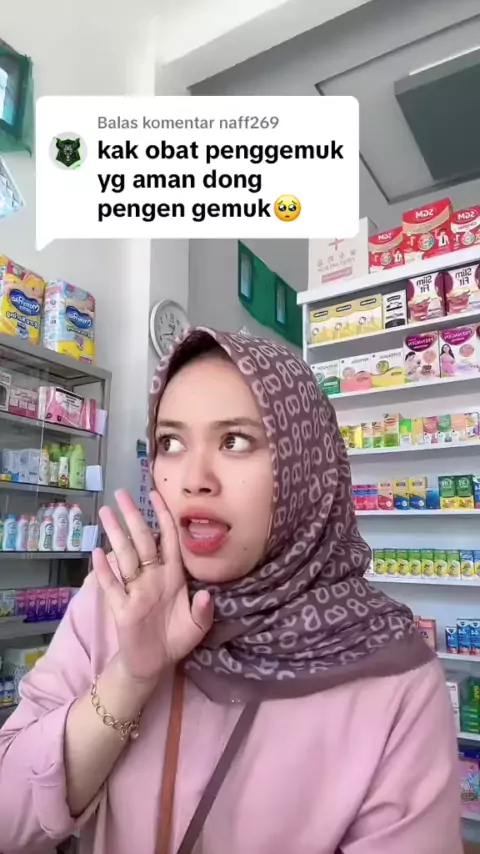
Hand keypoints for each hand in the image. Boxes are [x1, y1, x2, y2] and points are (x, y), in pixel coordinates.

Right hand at [94, 489, 212, 684]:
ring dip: (115, 534)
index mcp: (173, 576)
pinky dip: (104, 570)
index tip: (155, 494)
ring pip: (124, 556)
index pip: (168, 539)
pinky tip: (96, 553)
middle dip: (133, 516)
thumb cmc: (177, 639)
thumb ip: (203, 611)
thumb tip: (204, 594)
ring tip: (106, 513)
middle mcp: (153, 577)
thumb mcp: (197, 627)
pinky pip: (112, 586)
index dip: (163, 517)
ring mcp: (135, 590)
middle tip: (121, 493)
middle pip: (142, 541)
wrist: (155, 664)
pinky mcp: (122, 608)